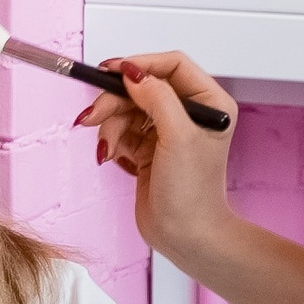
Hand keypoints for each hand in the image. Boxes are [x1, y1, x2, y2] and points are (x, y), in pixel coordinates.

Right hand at [76, 52, 239, 260]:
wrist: (185, 237)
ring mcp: (167, 131)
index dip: (140, 66)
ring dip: (110, 125)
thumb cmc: (193, 194)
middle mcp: (190, 113)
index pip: (172, 65)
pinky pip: (121, 130)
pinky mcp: (148, 148)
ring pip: (127, 108)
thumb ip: (157, 97)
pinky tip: (113, 156)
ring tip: (106, 147)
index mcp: (209, 103)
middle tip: (93, 115)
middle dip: (115, 100)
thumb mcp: (178, 137)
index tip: (112, 72)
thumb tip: (133, 72)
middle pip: (142, 87)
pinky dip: (111, 140)